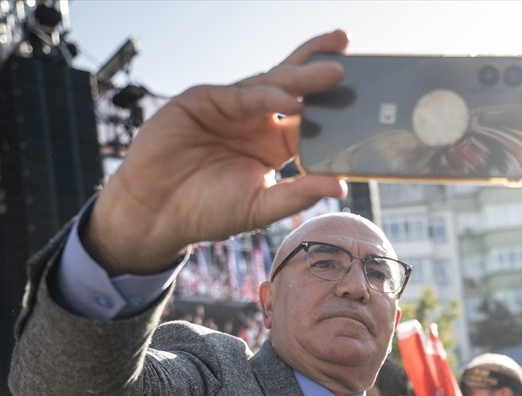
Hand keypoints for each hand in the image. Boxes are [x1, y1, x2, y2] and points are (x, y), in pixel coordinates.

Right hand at [87, 31, 350, 273]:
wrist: (156, 214)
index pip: (311, 118)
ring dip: (302, 76)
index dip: (335, 106)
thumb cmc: (207, 211)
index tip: (365, 97)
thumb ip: (298, 195)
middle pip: (294, 87)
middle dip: (321, 69)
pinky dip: (266, 96)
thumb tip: (342, 186)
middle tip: (350, 55)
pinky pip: (240, 95)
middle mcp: (255, 119)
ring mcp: (229, 107)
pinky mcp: (201, 101)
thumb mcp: (260, 207)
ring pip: (270, 83)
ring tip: (334, 72)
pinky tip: (291, 101)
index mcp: (273, 143)